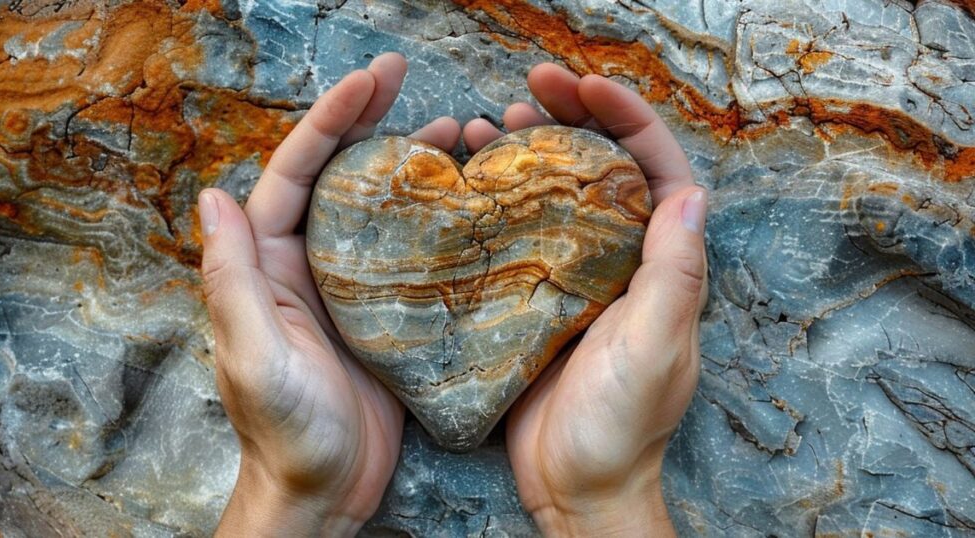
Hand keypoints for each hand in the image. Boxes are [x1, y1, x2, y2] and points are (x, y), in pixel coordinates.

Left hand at [199, 53, 461, 535]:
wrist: (326, 491)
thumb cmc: (284, 432)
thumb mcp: (252, 353)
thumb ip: (231, 279)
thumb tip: (215, 198)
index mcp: (265, 267)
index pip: (293, 175)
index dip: (327, 123)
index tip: (368, 82)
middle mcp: (304, 267)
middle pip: (334, 176)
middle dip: (364, 122)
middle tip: (403, 79)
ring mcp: (347, 288)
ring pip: (376, 206)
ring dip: (405, 163)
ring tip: (452, 128)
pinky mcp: (384, 315)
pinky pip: (407, 251)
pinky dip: (432, 218)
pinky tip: (464, 200)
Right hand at [463, 64, 707, 535]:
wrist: (577, 485)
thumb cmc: (623, 425)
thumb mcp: (655, 347)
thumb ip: (674, 276)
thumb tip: (689, 194)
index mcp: (663, 266)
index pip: (656, 171)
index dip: (627, 120)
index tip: (585, 86)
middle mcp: (622, 262)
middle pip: (602, 170)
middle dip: (572, 120)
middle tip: (527, 87)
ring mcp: (576, 279)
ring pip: (556, 196)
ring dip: (529, 154)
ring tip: (490, 125)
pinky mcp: (534, 301)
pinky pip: (519, 237)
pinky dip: (497, 204)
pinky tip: (468, 186)